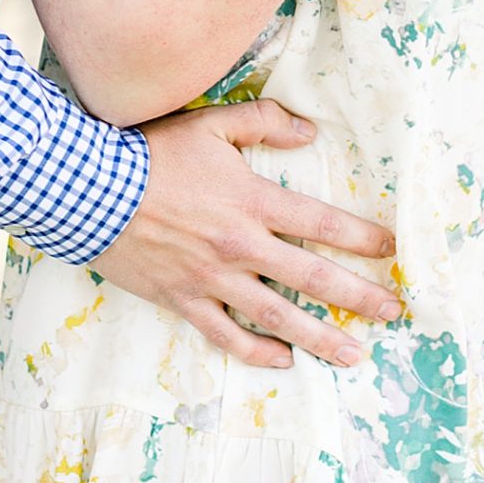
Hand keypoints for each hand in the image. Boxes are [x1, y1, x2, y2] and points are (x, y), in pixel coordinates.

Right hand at [92, 99, 401, 371]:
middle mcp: (241, 247)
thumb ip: (264, 122)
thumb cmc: (150, 153)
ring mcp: (213, 280)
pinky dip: (258, 352)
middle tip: (394, 312)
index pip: (323, 224)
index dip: (363, 239)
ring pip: (279, 317)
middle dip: (359, 296)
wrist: (89, 191)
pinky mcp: (184, 301)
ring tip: (354, 354)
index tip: (392, 251)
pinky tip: (284, 361)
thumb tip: (309, 131)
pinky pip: (228, 336)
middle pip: (314, 278)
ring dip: (321, 337)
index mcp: (253, 202)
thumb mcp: (210, 124)